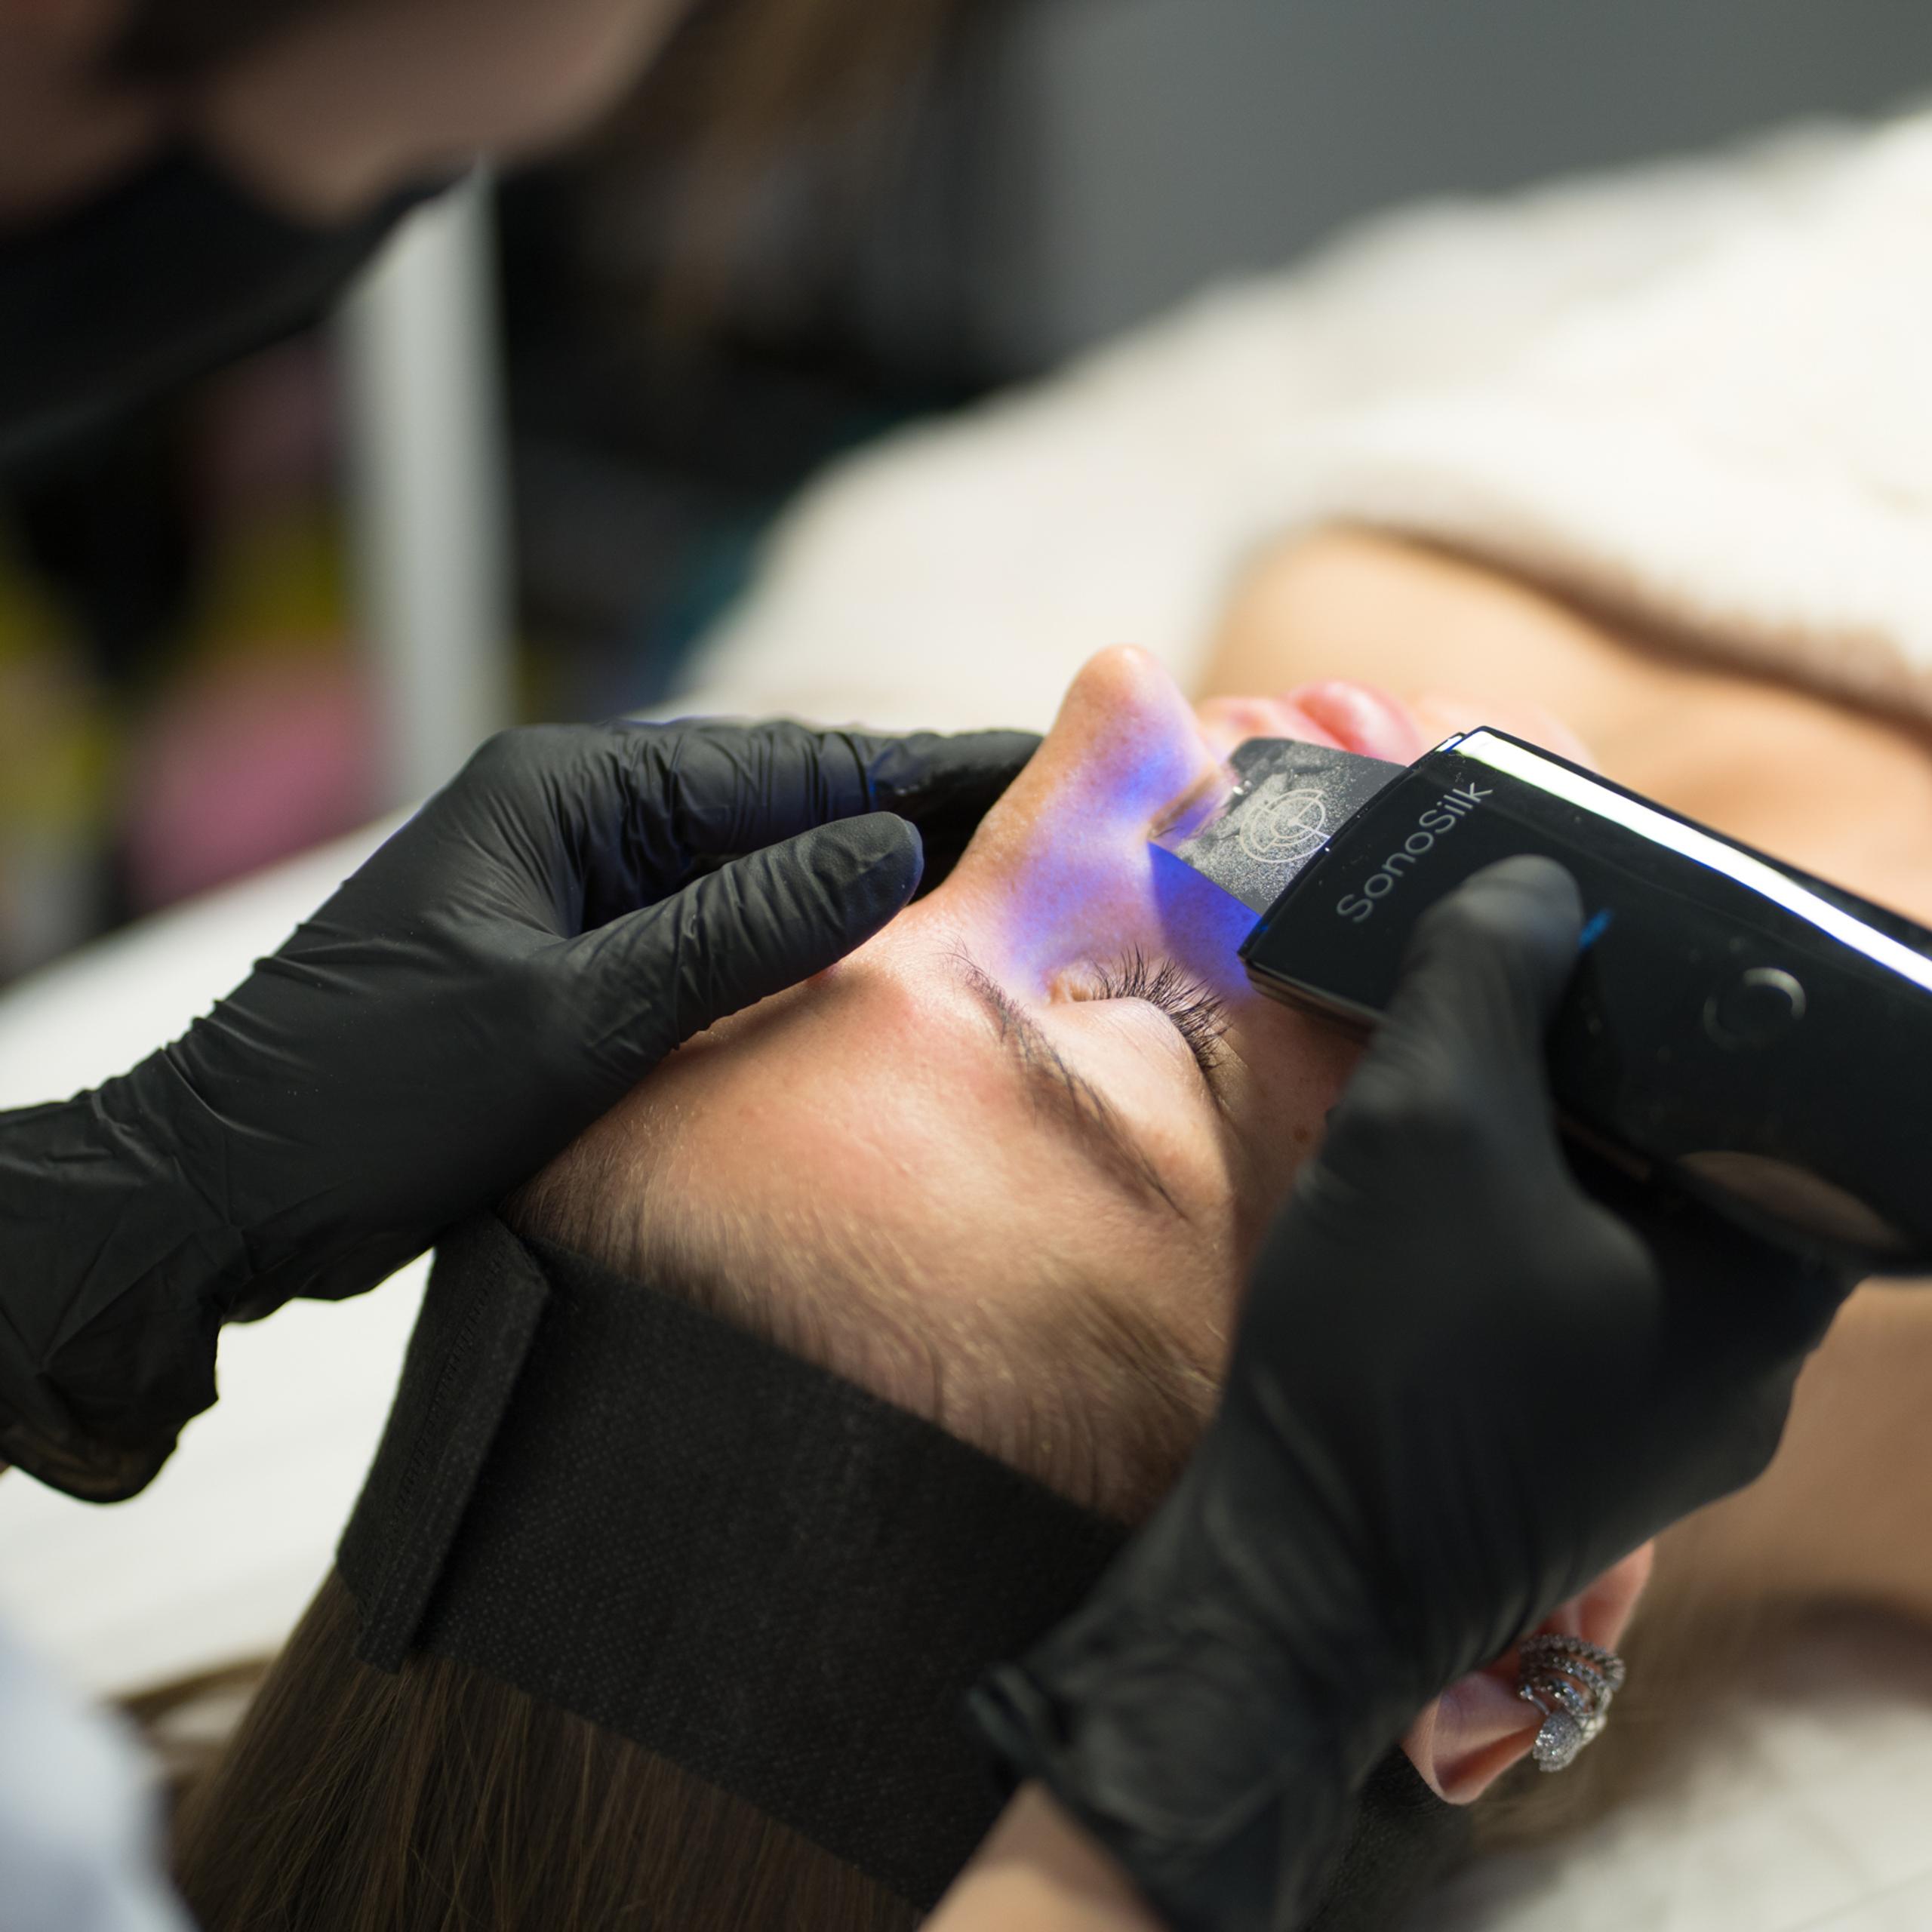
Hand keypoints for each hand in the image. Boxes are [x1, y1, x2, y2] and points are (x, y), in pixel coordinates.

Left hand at [0, 719, 1035, 1495]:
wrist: (218, 1193)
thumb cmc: (363, 1099)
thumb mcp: (570, 1016)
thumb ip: (737, 930)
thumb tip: (890, 851)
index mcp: (573, 792)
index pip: (791, 766)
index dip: (930, 772)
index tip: (1050, 772)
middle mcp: (581, 823)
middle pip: (786, 810)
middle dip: (918, 824)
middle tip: (1061, 837)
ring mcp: (576, 894)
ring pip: (757, 879)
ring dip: (866, 893)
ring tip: (1001, 903)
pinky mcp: (571, 967)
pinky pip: (713, 943)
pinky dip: (796, 957)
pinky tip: (874, 982)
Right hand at [971, 857, 1851, 1931]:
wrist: (1291, 1578)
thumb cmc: (1389, 1356)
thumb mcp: (1429, 1121)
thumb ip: (1485, 974)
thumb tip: (1533, 881)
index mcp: (1768, 1290)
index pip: (1771, 1094)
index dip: (1682, 1003)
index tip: (1585, 950)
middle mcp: (1745, 1368)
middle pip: (1692, 1160)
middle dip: (1590, 1073)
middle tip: (1497, 1005)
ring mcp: (1663, 1426)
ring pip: (1626, 1230)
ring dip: (1543, 1154)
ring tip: (1448, 1092)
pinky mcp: (1578, 1455)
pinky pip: (1575, 1300)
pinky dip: (1513, 1233)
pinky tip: (1428, 1208)